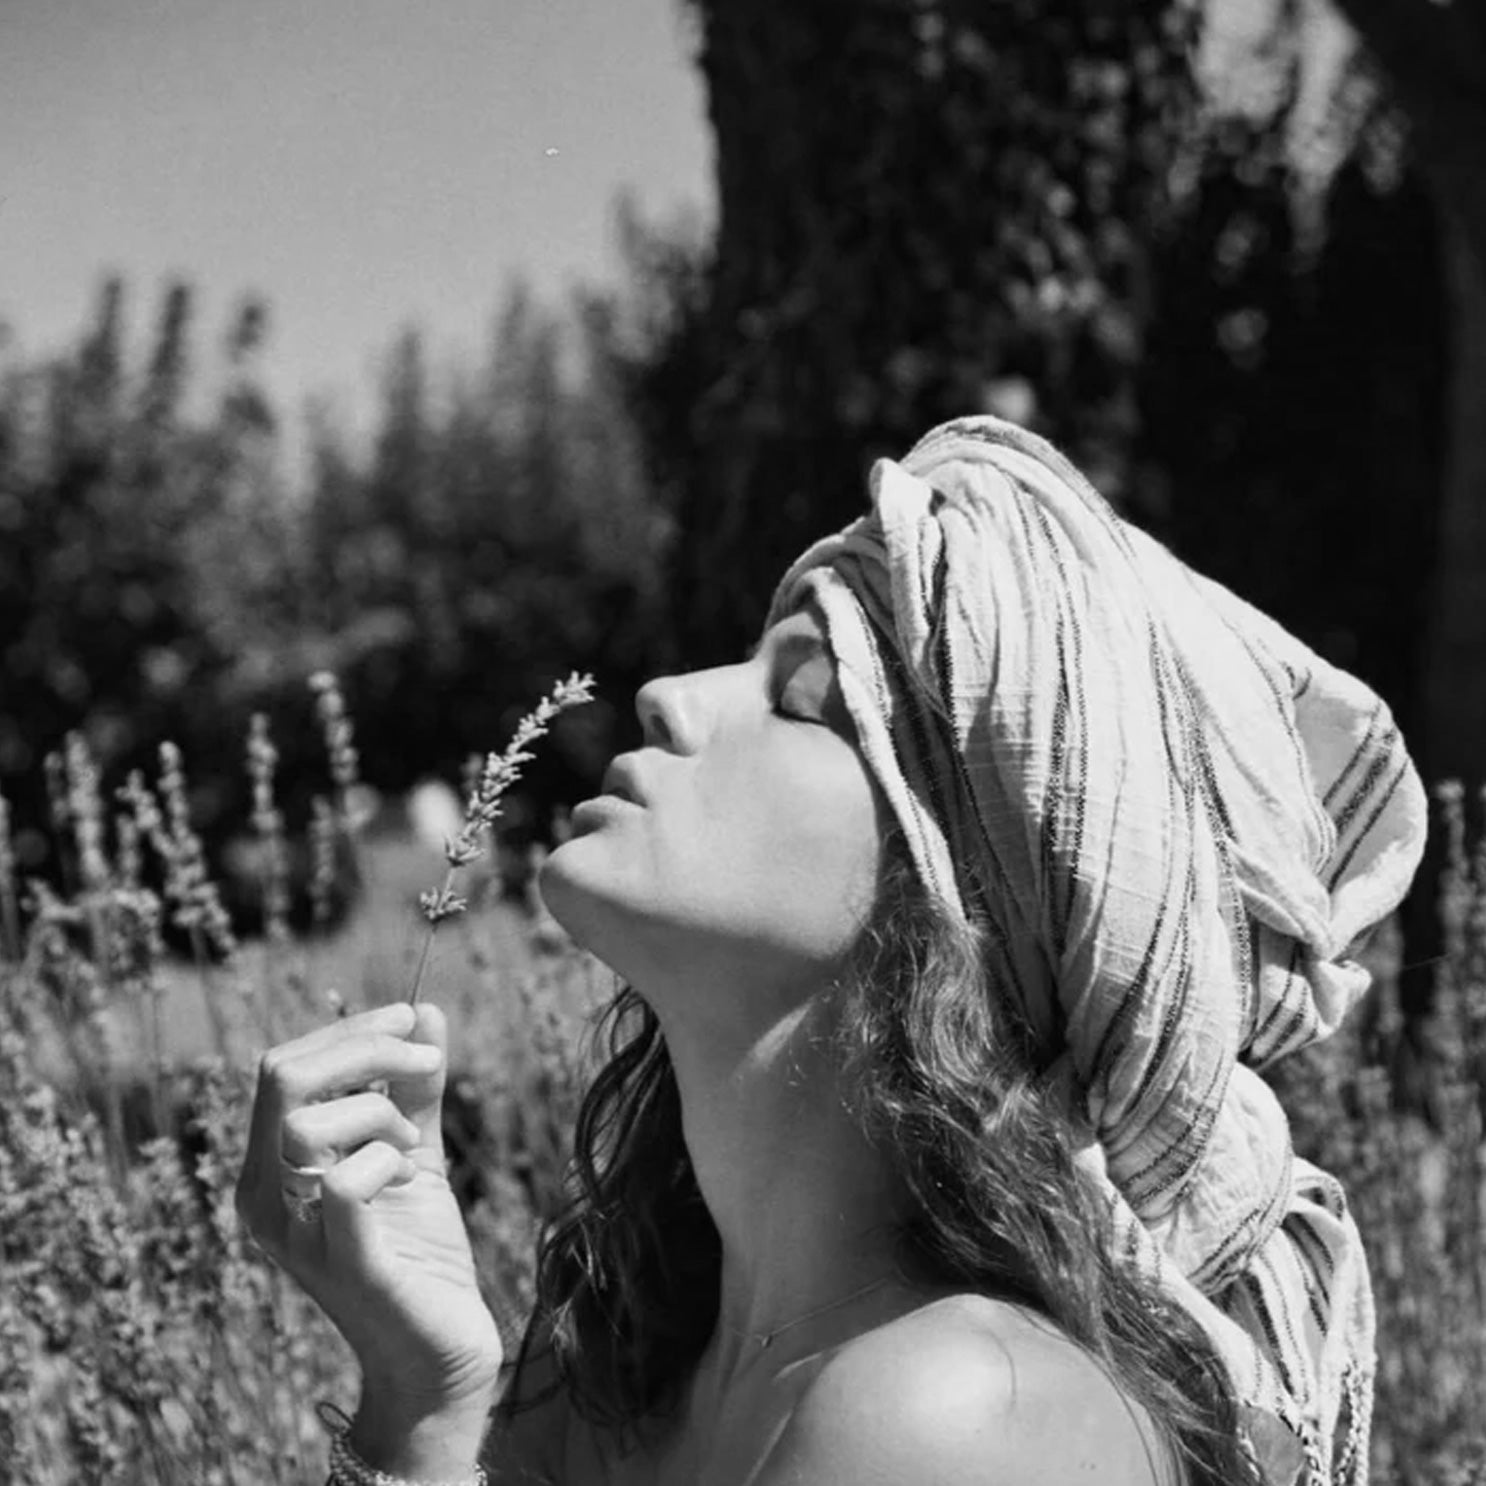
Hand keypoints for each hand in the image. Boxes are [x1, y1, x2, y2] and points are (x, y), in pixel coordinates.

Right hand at [236, 1001, 503, 1410]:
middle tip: (425, 1061)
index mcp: (270, 1166)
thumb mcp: (414, 1151)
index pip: (282, 1064)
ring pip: (306, 1121)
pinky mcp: (341, 1262)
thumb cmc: (419, 1253)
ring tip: (411, 1144)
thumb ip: (415, 1086)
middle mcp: (264, 1198)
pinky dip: (387, 1157)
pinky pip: (346, 1179)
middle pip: (282, 1076)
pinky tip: (409, 1178)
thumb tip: (424, 1010)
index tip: (412, 1020)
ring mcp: (295, 1234)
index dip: (350, 1029)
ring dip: (379, 1110)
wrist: (439, 1351)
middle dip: (366, 1046)